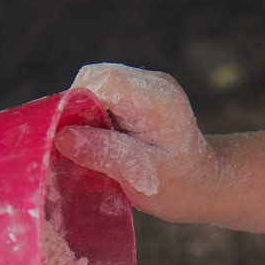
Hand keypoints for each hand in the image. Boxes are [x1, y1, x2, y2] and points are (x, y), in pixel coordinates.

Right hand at [55, 64, 220, 223]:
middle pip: (95, 78)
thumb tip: (62, 136)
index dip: (77, 104)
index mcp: (160, 101)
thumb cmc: (178, 186)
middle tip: (77, 146)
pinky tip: (98, 140)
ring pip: (93, 84)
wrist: (202, 184)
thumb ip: (105, 154)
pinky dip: (89, 116)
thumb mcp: (142, 178)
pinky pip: (99, 94)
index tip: (66, 137)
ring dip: (81, 114)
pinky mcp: (134, 94)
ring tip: (91, 146)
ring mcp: (143, 85)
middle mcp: (153, 84)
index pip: (106, 83)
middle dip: (76, 109)